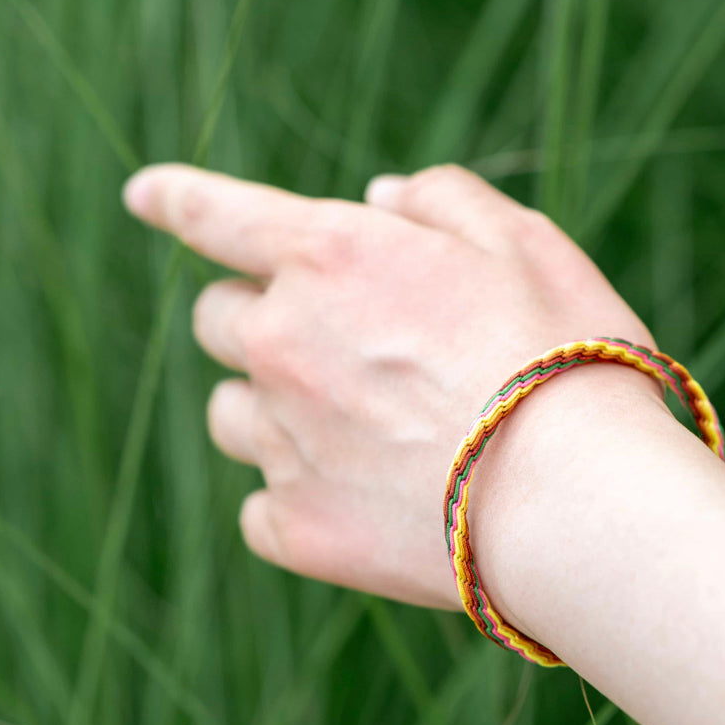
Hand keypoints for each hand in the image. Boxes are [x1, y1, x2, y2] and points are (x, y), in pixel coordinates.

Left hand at [122, 163, 657, 608]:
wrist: (578, 500)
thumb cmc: (566, 359)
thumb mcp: (527, 243)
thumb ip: (444, 200)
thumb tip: (380, 193)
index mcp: (332, 257)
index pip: (217, 214)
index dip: (177, 198)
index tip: (146, 196)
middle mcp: (284, 344)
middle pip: (218, 321)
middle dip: (259, 319)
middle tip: (332, 343)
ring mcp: (284, 443)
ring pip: (230, 415)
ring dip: (268, 408)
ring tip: (352, 429)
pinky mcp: (300, 531)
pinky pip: (260, 507)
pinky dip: (293, 497)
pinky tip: (355, 501)